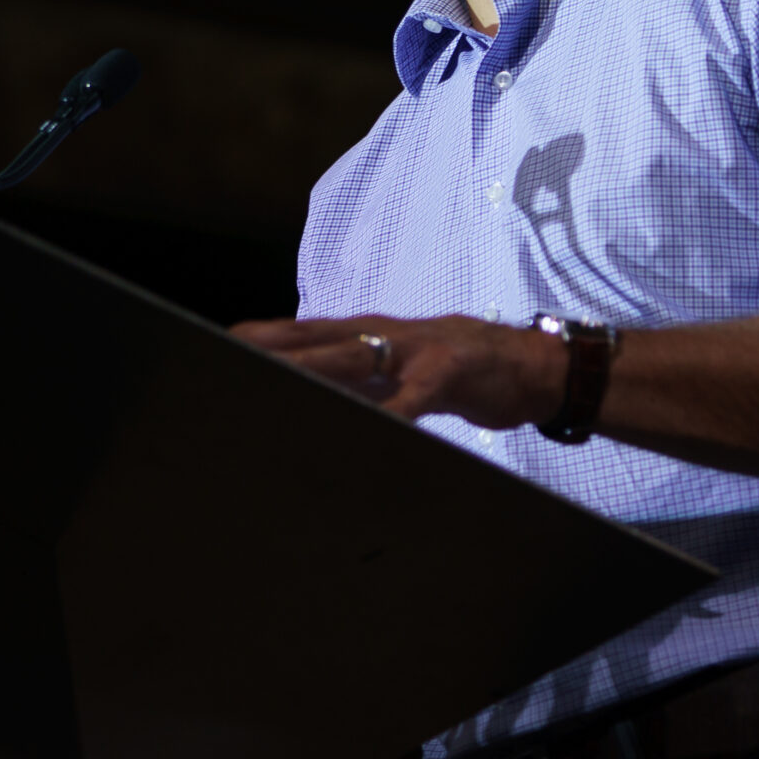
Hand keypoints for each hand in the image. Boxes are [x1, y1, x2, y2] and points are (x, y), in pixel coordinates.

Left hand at [229, 314, 570, 430]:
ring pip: (355, 360)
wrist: (535, 365)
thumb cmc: (461, 370)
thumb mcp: (404, 369)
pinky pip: (411, 399)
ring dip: (315, 371)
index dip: (266, 335)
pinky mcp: (448, 376)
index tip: (222, 342)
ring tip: (278, 384)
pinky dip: (387, 411)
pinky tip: (369, 426)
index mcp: (374, 333)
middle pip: (320, 341)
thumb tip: (316, 393)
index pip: (308, 331)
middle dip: (276, 350)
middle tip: (230, 356)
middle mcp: (388, 335)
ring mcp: (417, 351)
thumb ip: (363, 378)